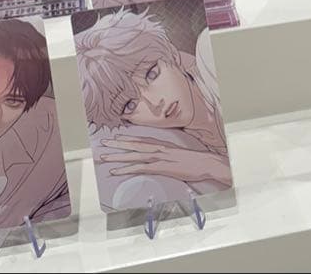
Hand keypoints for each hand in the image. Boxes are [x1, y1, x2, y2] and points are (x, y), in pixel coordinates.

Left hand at [100, 134, 230, 186]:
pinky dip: (126, 169)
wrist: (206, 163)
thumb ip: (168, 155)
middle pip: (134, 145)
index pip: (142, 140)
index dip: (128, 138)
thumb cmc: (196, 161)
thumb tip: (161, 159)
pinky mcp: (160, 167)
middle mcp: (159, 148)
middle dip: (117, 144)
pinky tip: (116, 171)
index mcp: (164, 145)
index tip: (116, 138)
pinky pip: (139, 168)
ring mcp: (159, 157)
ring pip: (133, 155)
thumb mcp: (179, 155)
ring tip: (104, 157)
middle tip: (103, 143)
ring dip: (117, 156)